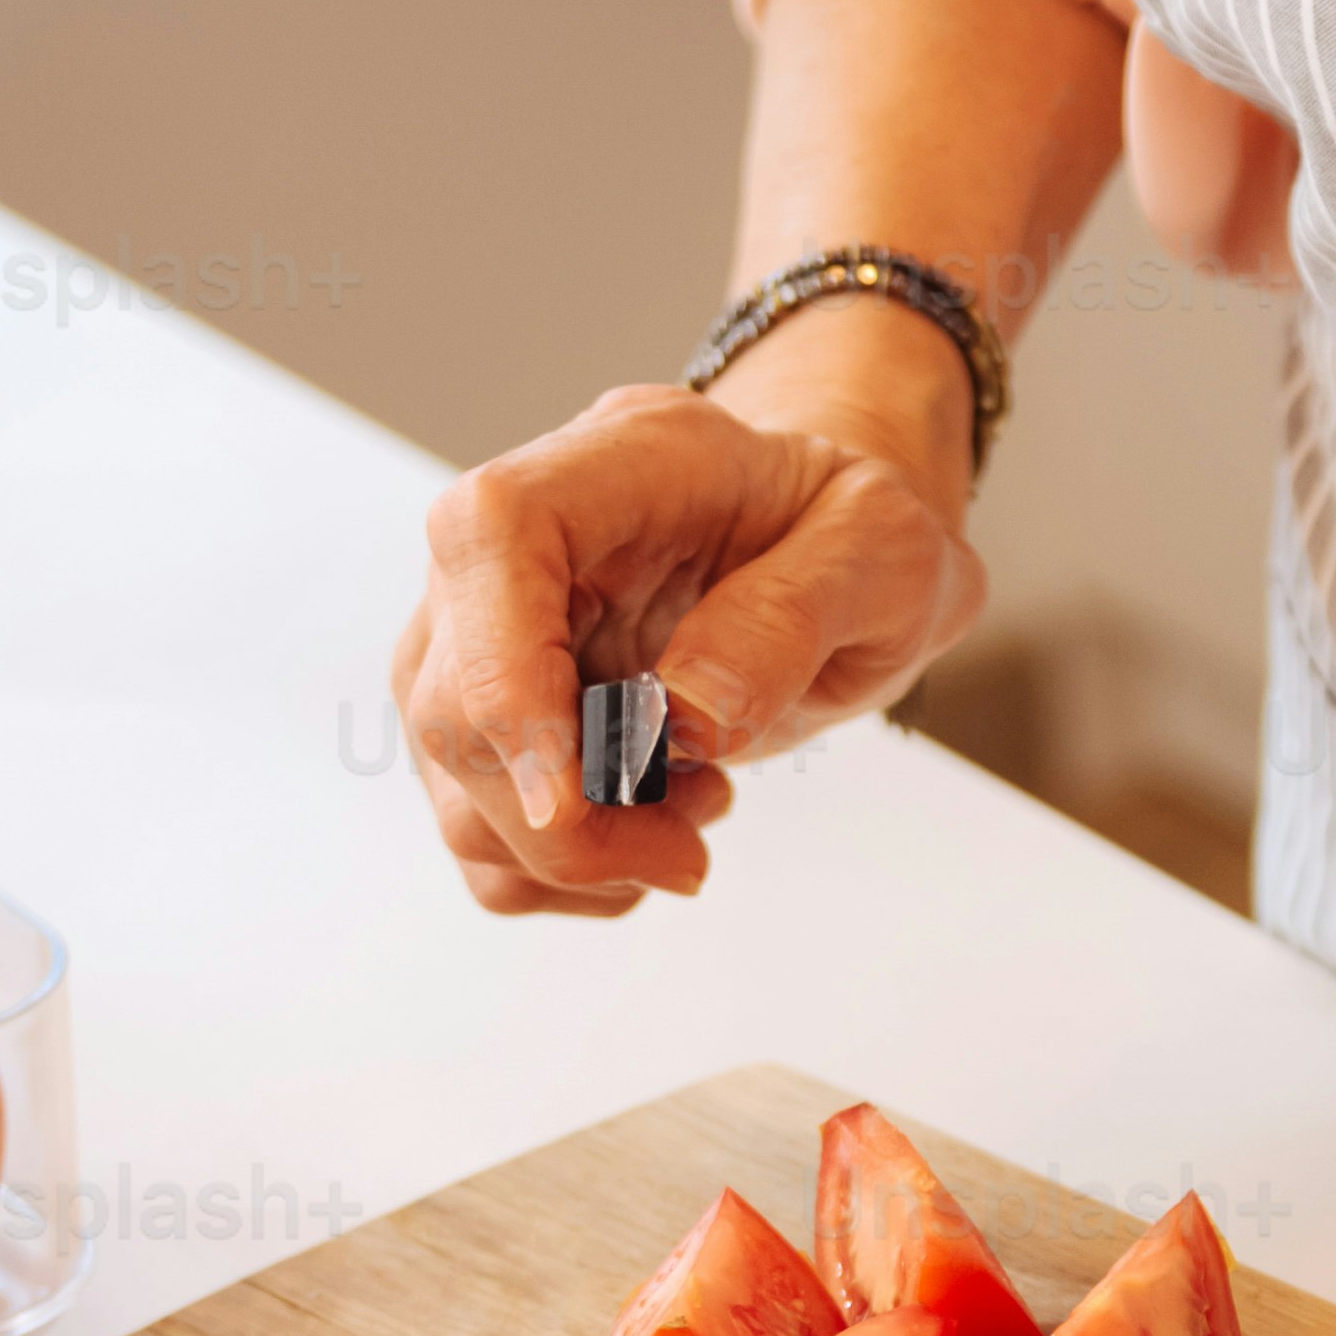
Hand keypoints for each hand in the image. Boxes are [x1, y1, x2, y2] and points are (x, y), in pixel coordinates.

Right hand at [392, 338, 984, 919]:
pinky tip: (645, 833)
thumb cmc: (850, 535)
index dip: (503, 674)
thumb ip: (790, 620)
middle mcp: (522, 539)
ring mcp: (485, 626)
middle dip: (561, 820)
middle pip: (451, 692)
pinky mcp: (488, 709)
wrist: (829, 554)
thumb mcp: (885, 555)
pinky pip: (474, 823)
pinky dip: (553, 872)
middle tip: (687, 854)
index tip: (566, 800)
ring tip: (692, 812)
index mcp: (617, 463)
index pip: (494, 535)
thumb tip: (684, 715)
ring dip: (568, 850)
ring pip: (449, 776)